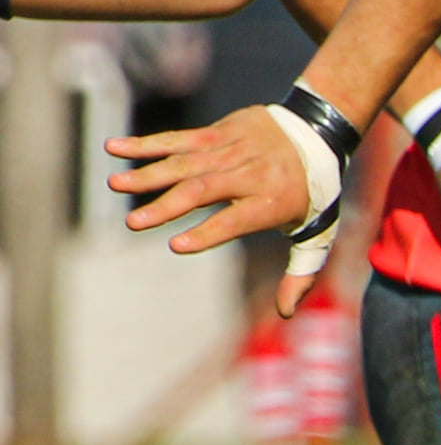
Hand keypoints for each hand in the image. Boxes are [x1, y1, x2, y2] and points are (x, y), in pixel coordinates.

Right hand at [106, 106, 316, 316]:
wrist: (321, 130)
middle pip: (203, 191)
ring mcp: (232, 149)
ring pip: (185, 163)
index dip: (207, 232)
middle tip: (134, 223)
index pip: (235, 219)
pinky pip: (178, 139)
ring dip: (148, 175)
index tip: (177, 246)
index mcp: (272, 200)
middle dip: (167, 207)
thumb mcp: (318, 233)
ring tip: (116, 185)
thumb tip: (285, 314)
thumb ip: (301, 274)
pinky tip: (115, 149)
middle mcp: (249, 173)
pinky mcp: (218, 131)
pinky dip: (146, 144)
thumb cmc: (315, 191)